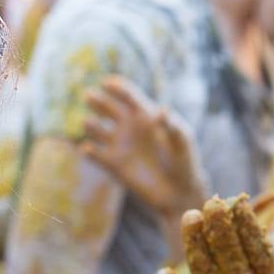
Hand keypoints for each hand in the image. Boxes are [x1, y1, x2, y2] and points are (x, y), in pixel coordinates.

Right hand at [81, 76, 208, 220]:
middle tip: (89, 96)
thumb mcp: (183, 142)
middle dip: (98, 101)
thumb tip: (162, 109)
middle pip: (108, 108)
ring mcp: (120, 145)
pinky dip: (89, 151)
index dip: (117, 87)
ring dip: (90, 125)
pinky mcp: (114, 165)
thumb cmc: (185, 162)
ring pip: (97, 129)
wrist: (178, 191)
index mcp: (146, 115)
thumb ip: (172, 125)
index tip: (106, 82)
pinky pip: (95, 155)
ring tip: (89, 123)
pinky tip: (89, 149)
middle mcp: (130, 127)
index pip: (128, 95)